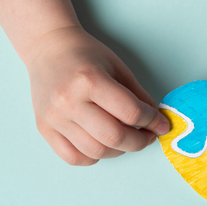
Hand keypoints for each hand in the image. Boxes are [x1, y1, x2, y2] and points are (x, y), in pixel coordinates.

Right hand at [23, 25, 169, 164]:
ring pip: (95, 152)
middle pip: (114, 137)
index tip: (161, 125)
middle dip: (139, 141)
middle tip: (148, 136)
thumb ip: (138, 96)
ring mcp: (54, 117)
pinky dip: (94, 157)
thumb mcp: (118, 67)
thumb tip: (156, 122)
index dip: (153, 121)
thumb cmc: (85, 55)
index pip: (130, 112)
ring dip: (119, 151)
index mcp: (89, 80)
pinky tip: (103, 145)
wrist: (48, 48)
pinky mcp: (44, 128)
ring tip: (126, 139)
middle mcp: (68, 101)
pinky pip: (73, 157)